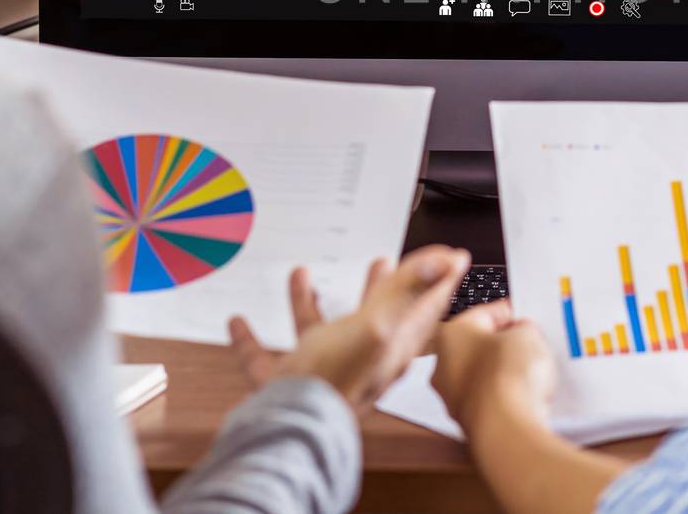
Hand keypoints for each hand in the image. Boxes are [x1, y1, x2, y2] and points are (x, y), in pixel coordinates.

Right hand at [228, 245, 470, 414]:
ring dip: (309, 304)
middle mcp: (361, 359)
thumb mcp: (380, 325)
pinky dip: (253, 341)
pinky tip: (239, 324)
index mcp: (391, 345)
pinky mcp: (288, 385)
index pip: (423, 307)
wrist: (291, 430)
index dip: (436, 279)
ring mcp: (323, 372)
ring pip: (319, 334)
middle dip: (379, 288)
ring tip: (301, 275)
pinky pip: (268, 359)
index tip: (449, 257)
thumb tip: (447, 261)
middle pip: (375, 319)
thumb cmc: (337, 381)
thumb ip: (408, 291)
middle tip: (382, 262)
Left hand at [432, 301, 556, 434]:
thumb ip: (523, 327)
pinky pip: (491, 401)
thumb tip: (521, 333)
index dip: (511, 313)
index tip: (527, 317)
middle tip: (531, 344)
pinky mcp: (467, 422)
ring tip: (532, 372)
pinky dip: (507, 397)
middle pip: (481, 346)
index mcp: (450, 333)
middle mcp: (443, 365)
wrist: (505, 426)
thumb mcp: (527, 333)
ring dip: (506, 372)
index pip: (486, 313)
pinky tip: (525, 396)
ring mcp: (452, 397)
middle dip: (506, 345)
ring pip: (484, 375)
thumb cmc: (507, 374)